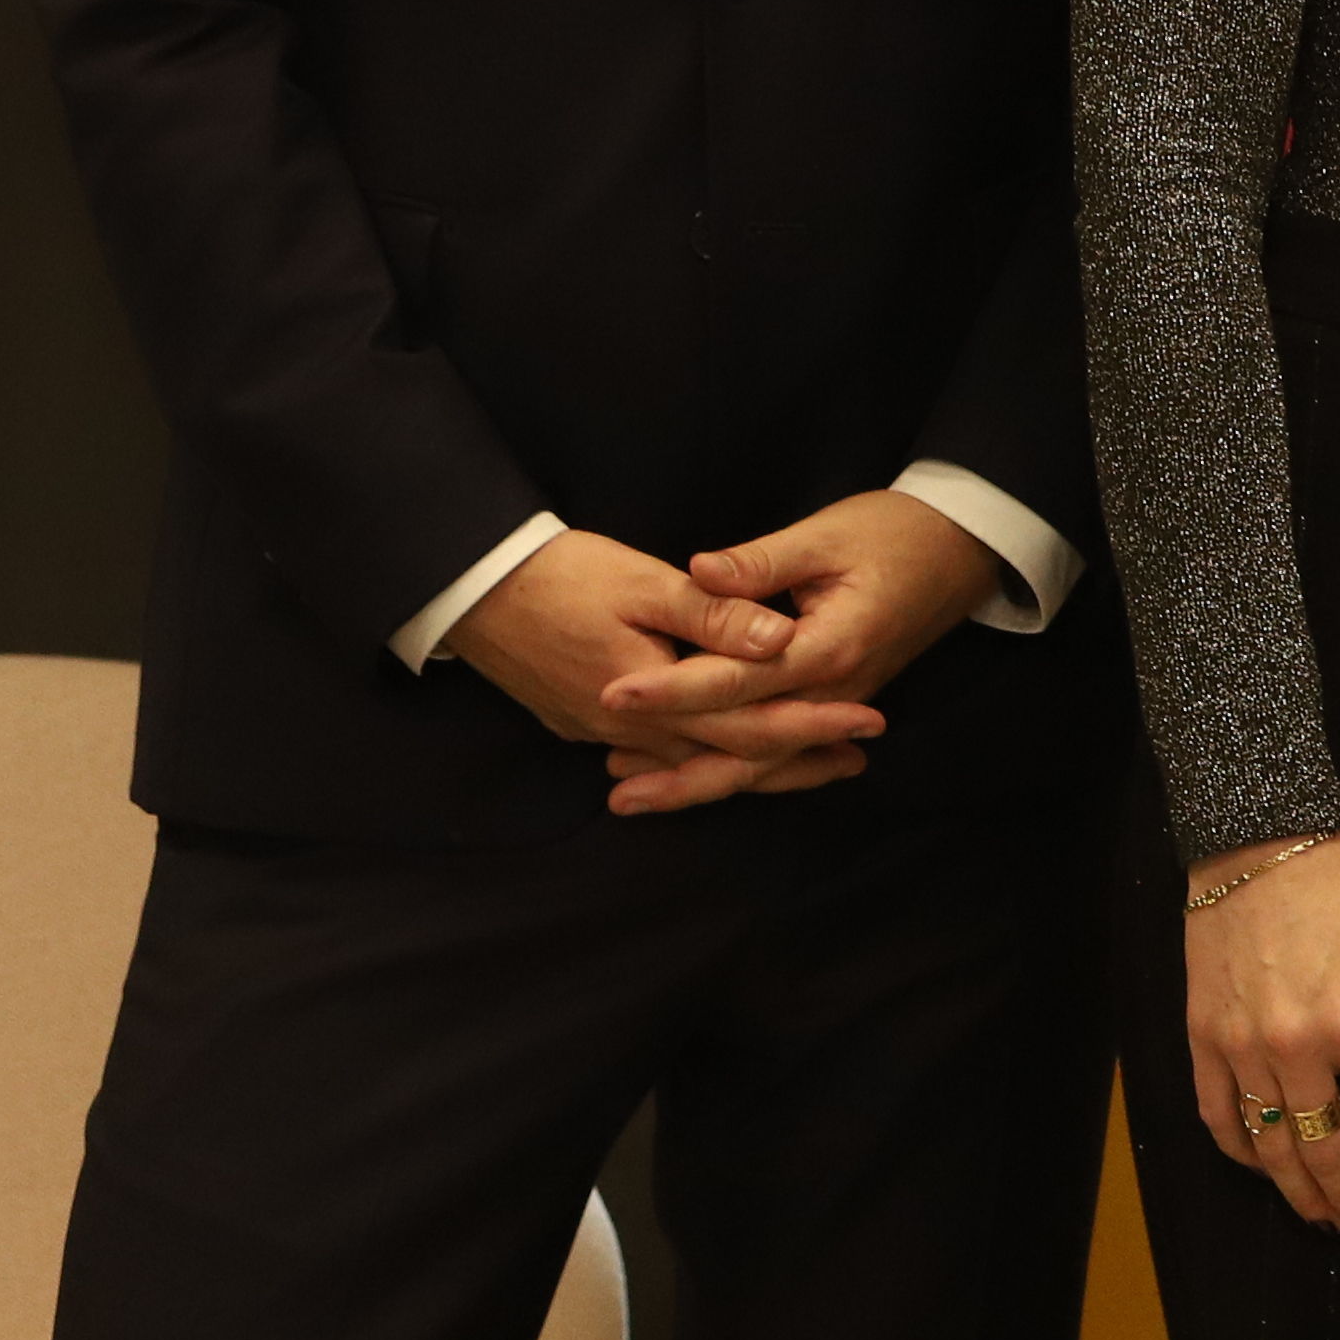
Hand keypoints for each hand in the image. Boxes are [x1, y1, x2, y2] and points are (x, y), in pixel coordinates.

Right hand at [453, 532, 837, 814]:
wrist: (469, 589)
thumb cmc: (559, 574)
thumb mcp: (643, 583)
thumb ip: (716, 614)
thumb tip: (782, 641)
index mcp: (651, 696)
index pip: (749, 723)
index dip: (813, 723)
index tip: (869, 720)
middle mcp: (627, 731)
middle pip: (726, 758)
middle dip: (795, 760)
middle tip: (857, 756)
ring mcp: (600, 733)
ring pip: (690, 764)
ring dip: (750, 764)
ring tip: (810, 761)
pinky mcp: (580, 723)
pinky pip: (657, 753)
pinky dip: (699, 757)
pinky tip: (723, 751)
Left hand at [580, 490, 1007, 816]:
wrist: (963, 547)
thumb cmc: (896, 531)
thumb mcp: (826, 535)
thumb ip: (760, 562)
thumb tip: (697, 572)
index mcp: (828, 646)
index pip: (737, 680)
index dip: (673, 688)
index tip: (615, 692)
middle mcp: (834, 691)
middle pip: (749, 748)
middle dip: (678, 769)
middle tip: (611, 787)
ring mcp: (839, 703)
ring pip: (765, 763)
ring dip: (699, 783)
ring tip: (631, 796)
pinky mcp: (837, 702)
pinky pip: (781, 751)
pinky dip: (734, 770)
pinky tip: (691, 776)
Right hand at [1179, 837, 1339, 1230]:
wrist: (1258, 846)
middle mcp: (1296, 1046)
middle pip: (1325, 1149)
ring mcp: (1241, 1046)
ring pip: (1268, 1147)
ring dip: (1297, 1191)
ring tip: (1321, 1215)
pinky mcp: (1202, 1038)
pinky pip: (1218, 1117)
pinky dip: (1241, 1153)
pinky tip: (1265, 1167)